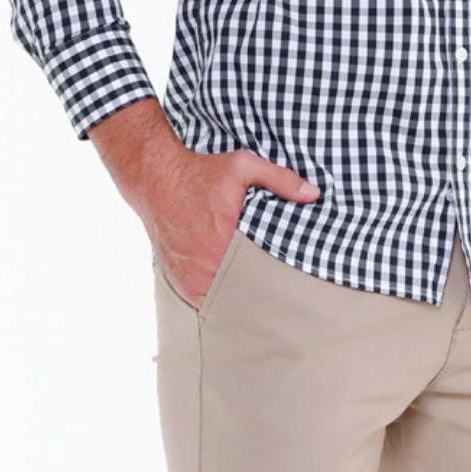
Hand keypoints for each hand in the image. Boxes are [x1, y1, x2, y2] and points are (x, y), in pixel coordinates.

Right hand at [144, 145, 321, 308]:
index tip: (290, 291)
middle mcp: (204, 270)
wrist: (157, 178)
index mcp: (224, 248)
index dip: (274, 289)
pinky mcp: (178, 281)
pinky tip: (232, 295)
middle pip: (239, 299)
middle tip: (280, 303)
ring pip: (219, 304)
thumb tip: (314, 193)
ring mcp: (188, 279)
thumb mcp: (242, 167)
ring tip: (259, 304)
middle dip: (258, 300)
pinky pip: (201, 301)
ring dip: (235, 301)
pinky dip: (215, 299)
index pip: (257, 285)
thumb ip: (280, 179)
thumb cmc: (201, 173)